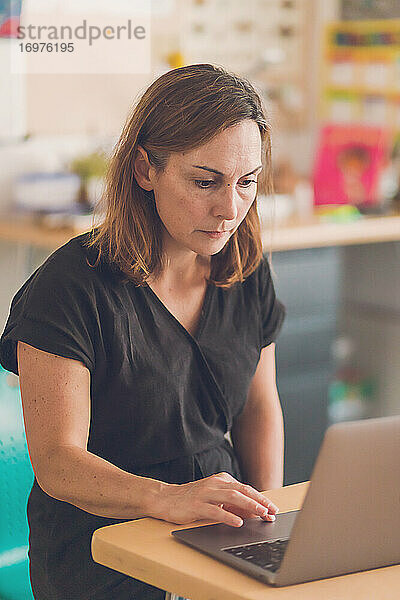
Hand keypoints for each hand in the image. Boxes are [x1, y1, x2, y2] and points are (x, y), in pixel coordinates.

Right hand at [153, 471, 278, 526]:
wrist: (165, 498)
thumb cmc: (191, 499)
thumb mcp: (214, 497)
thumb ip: (231, 503)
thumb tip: (252, 513)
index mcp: (221, 480)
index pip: (245, 488)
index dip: (261, 499)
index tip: (272, 509)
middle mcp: (215, 484)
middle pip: (242, 490)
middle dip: (260, 501)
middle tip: (272, 511)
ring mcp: (205, 493)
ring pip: (232, 497)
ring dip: (249, 505)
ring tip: (261, 513)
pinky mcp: (196, 505)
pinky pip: (215, 510)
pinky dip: (228, 516)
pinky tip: (238, 522)